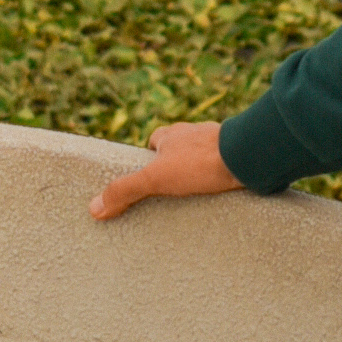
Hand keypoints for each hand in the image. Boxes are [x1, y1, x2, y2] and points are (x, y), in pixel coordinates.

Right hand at [90, 122, 242, 222]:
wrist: (248, 157)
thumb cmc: (200, 162)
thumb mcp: (155, 179)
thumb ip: (125, 190)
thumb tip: (93, 208)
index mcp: (172, 134)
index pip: (155, 141)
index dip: (149, 158)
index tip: (148, 177)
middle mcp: (194, 134)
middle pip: (178, 150)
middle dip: (174, 166)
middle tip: (169, 190)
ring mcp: (218, 144)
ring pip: (202, 158)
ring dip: (198, 173)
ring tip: (194, 197)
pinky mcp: (238, 156)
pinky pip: (223, 167)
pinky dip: (219, 178)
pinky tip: (219, 195)